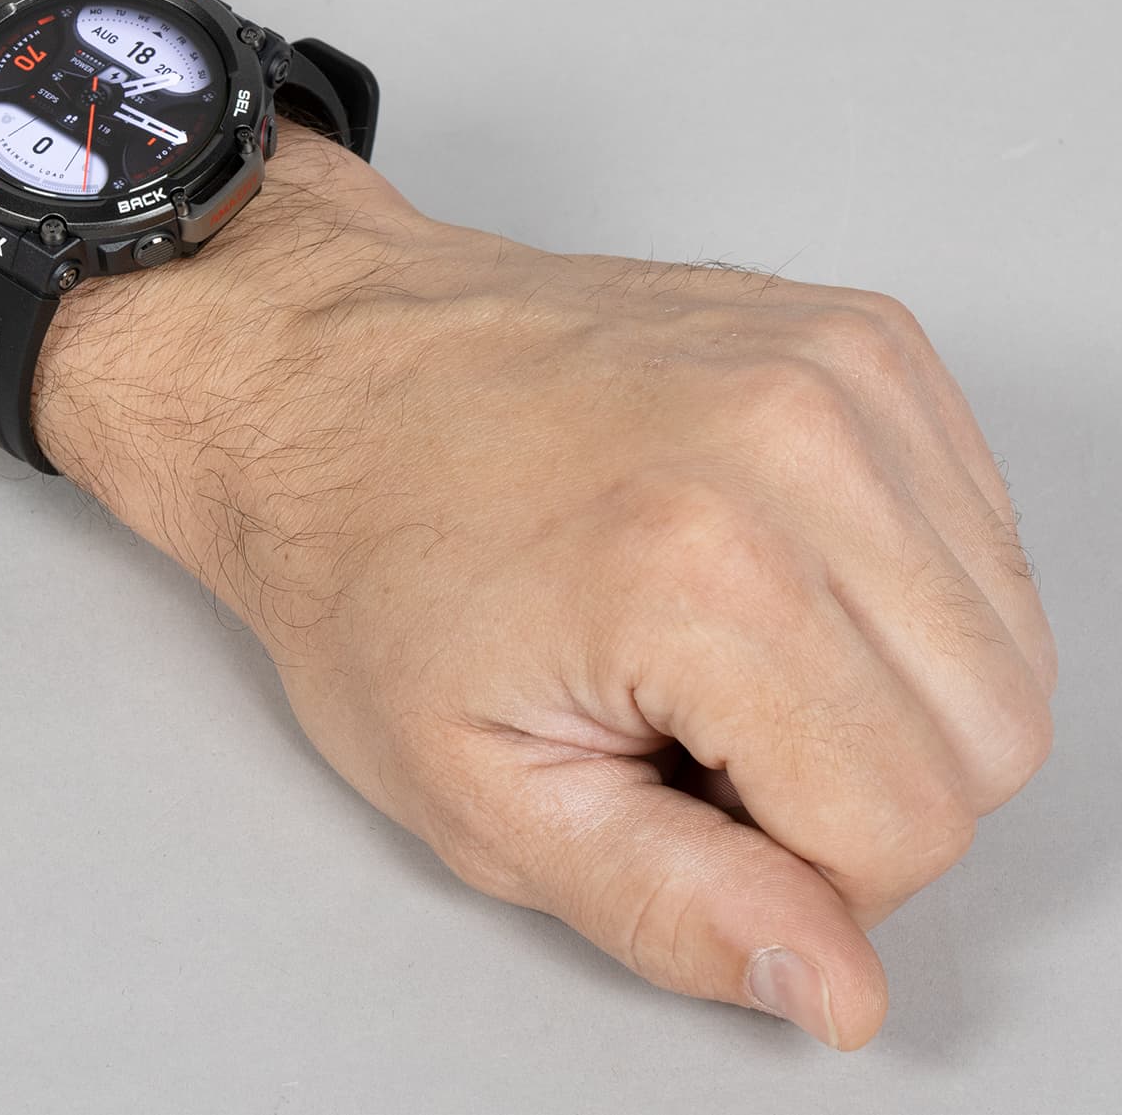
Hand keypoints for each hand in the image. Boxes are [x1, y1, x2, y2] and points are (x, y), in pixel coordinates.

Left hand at [39, 130, 1054, 1048]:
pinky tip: (758, 567)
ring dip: (885, 686)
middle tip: (694, 728)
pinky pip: (978, 534)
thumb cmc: (362, 558)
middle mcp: (797, 443)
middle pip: (992, 736)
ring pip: (1005, 637)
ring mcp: (840, 367)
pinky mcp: (862, 335)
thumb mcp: (474, 789)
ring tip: (715, 640)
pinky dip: (897, 589)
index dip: (807, 872)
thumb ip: (673, 912)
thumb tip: (838, 989)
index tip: (684, 801)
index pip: (910, 828)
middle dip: (863, 787)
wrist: (319, 371)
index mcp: (700, 569)